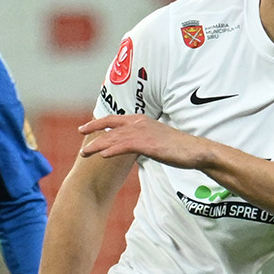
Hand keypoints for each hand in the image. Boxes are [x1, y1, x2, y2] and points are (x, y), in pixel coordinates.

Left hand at [77, 113, 204, 166]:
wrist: (194, 150)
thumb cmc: (178, 148)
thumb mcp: (157, 139)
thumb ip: (143, 139)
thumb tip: (135, 146)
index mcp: (141, 120)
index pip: (114, 119)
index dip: (98, 122)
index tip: (85, 128)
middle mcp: (139, 123)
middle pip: (110, 126)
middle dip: (93, 131)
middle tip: (79, 135)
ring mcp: (143, 133)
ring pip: (114, 138)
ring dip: (97, 145)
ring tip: (84, 152)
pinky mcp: (147, 144)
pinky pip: (125, 146)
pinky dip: (112, 150)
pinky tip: (103, 155)